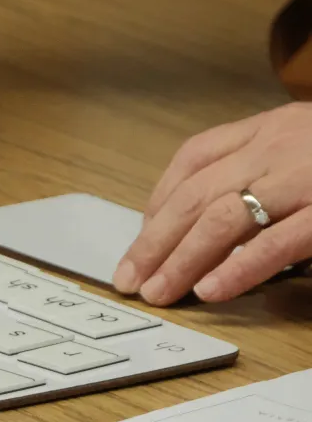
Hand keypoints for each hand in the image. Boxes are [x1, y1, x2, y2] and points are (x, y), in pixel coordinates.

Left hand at [114, 102, 311, 304]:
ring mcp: (305, 175)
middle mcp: (280, 145)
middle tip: (129, 280)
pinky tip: (209, 291)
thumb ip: (266, 173)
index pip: (194, 157)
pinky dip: (238, 268)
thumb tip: (213, 221)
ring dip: (181, 261)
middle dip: (154, 241)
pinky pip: (276, 242)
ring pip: (222, 218)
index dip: (159, 200)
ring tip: (158, 293)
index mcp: (271, 128)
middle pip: (196, 194)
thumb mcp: (310, 147)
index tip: (141, 238)